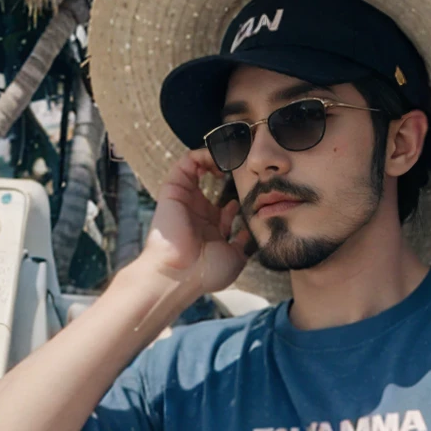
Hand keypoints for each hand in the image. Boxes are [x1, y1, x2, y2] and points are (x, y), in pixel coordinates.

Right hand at [139, 149, 252, 295]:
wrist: (180, 275)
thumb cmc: (206, 273)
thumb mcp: (235, 258)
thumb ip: (244, 243)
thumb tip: (251, 231)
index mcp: (211, 228)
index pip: (226, 205)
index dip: (241, 194)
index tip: (257, 187)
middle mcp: (197, 211)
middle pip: (213, 184)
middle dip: (230, 170)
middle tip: (247, 166)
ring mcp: (185, 199)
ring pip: (199, 167)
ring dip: (216, 158)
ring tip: (233, 158)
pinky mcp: (174, 189)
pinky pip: (186, 162)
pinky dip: (203, 155)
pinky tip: (220, 160)